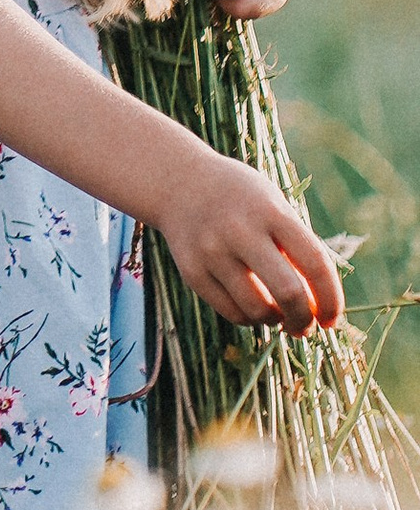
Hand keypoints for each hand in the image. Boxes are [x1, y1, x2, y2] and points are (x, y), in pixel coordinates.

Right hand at [154, 144, 343, 334]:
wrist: (179, 182)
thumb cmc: (242, 199)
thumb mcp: (273, 207)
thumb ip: (296, 250)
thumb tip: (317, 307)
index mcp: (271, 211)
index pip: (316, 264)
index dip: (331, 300)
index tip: (330, 319)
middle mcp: (241, 230)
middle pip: (288, 292)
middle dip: (304, 320)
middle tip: (305, 327)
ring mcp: (212, 251)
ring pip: (258, 310)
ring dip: (275, 320)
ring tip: (276, 314)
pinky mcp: (192, 270)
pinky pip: (231, 313)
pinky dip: (249, 318)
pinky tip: (252, 308)